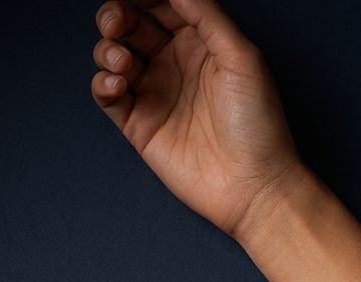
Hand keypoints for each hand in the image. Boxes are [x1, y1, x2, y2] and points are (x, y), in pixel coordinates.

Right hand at [92, 0, 303, 238]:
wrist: (252, 186)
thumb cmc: (257, 124)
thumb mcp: (241, 56)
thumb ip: (206, 14)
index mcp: (200, 43)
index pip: (163, 4)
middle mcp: (175, 65)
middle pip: (132, 25)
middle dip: (117, 16)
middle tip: (116, 23)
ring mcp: (156, 95)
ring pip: (114, 56)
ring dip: (108, 49)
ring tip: (123, 62)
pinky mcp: (140, 127)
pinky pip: (108, 96)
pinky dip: (103, 82)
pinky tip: (116, 82)